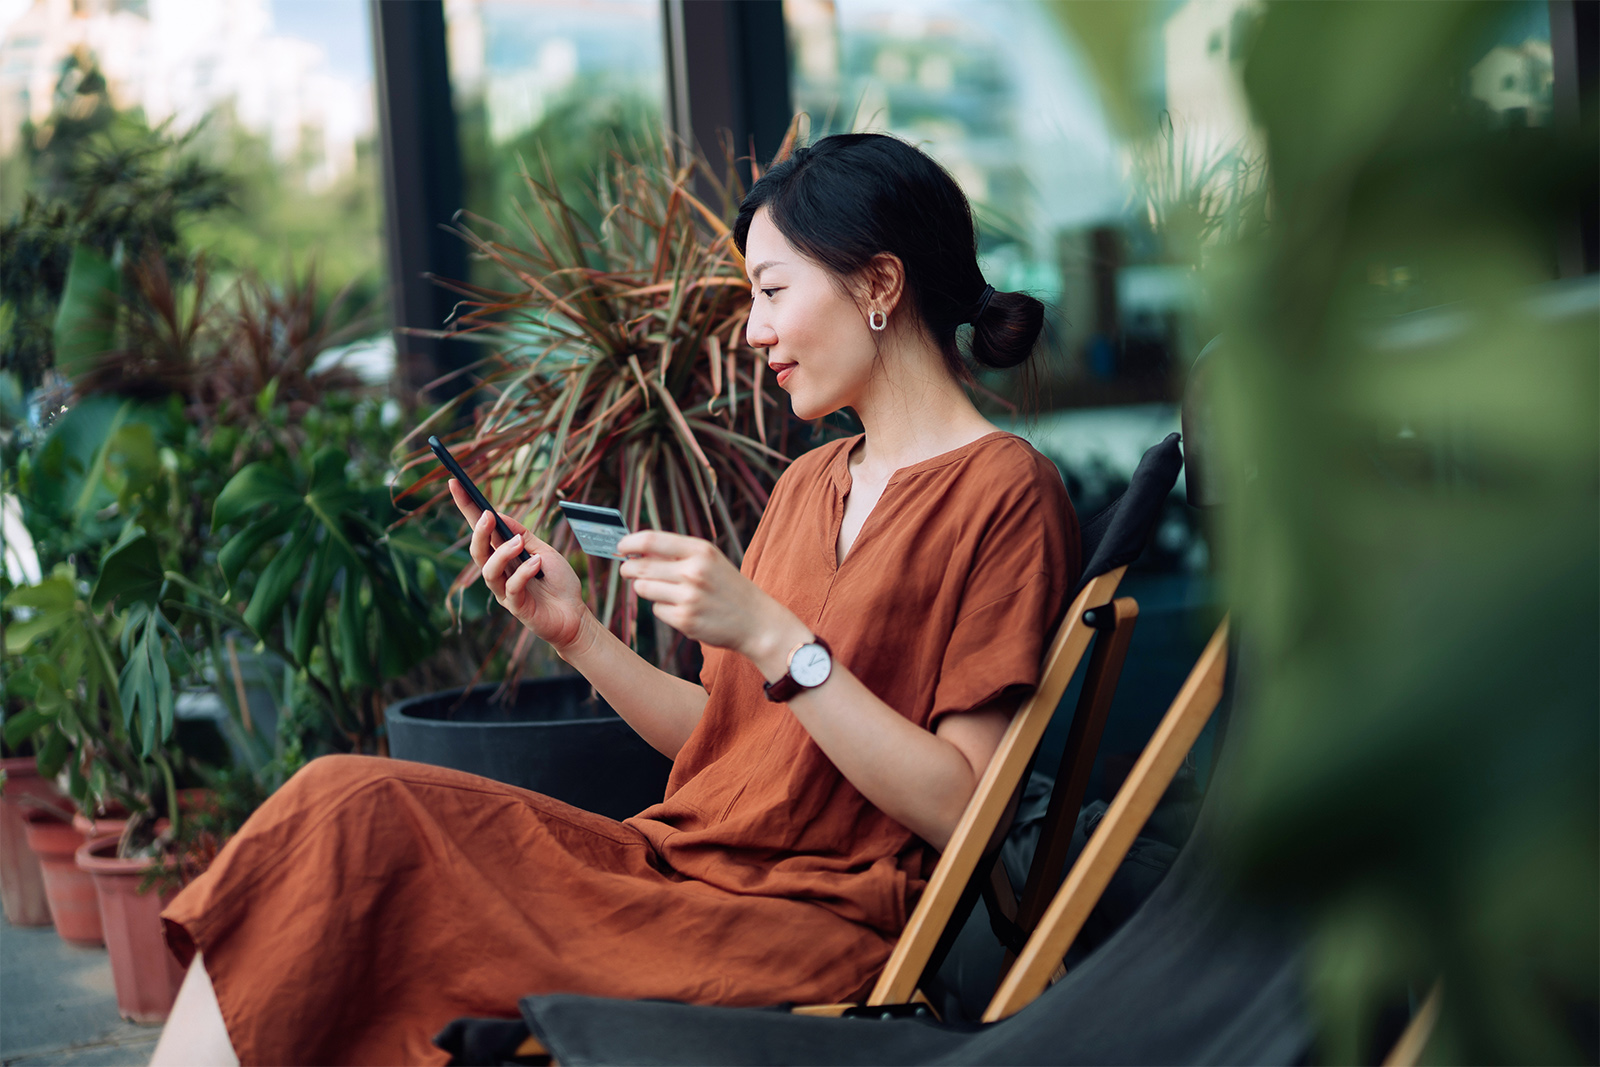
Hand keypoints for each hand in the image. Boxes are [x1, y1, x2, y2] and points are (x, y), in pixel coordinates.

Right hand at [448, 480, 588, 652]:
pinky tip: (537, 564)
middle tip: (487, 516)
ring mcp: (504, 591)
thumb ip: (523, 535)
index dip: (466, 507)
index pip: (481, 530)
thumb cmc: (559, 583)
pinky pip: (512, 587)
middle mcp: (499, 572)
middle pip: (477, 550)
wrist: (575, 615)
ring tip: (520, 543)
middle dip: (478, 531)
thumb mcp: (544, 550)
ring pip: (488, 570)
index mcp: (504, 556)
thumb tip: (500, 516)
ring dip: (502, 552)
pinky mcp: (516, 607)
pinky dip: (523, 572)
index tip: (455, 483)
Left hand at [617, 531, 805, 664]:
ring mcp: (689, 597)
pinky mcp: (685, 620)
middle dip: (628, 568)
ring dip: (645, 589)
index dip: (629, 542)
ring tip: (665, 591)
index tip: (621, 546)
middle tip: (628, 570)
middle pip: (640, 566)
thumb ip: (676, 552)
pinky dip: (663, 608)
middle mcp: (694, 571)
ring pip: (643, 589)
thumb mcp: (709, 560)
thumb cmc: (727, 587)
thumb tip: (635, 550)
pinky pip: (656, 610)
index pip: (651, 540)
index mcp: (700, 550)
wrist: (756, 621)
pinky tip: (682, 609)